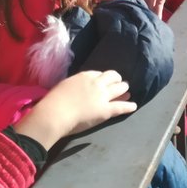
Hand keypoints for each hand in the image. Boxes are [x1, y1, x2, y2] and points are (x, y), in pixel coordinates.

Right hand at [13, 70, 136, 149]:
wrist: (55, 114)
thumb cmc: (53, 102)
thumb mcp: (63, 86)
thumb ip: (72, 86)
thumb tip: (73, 89)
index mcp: (84, 76)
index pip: (98, 74)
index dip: (102, 78)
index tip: (103, 82)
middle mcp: (96, 83)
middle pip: (112, 77)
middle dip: (117, 80)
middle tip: (119, 84)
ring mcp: (103, 96)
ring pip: (120, 88)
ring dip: (124, 89)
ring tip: (127, 91)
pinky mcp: (106, 109)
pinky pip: (121, 106)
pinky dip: (129, 106)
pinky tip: (133, 106)